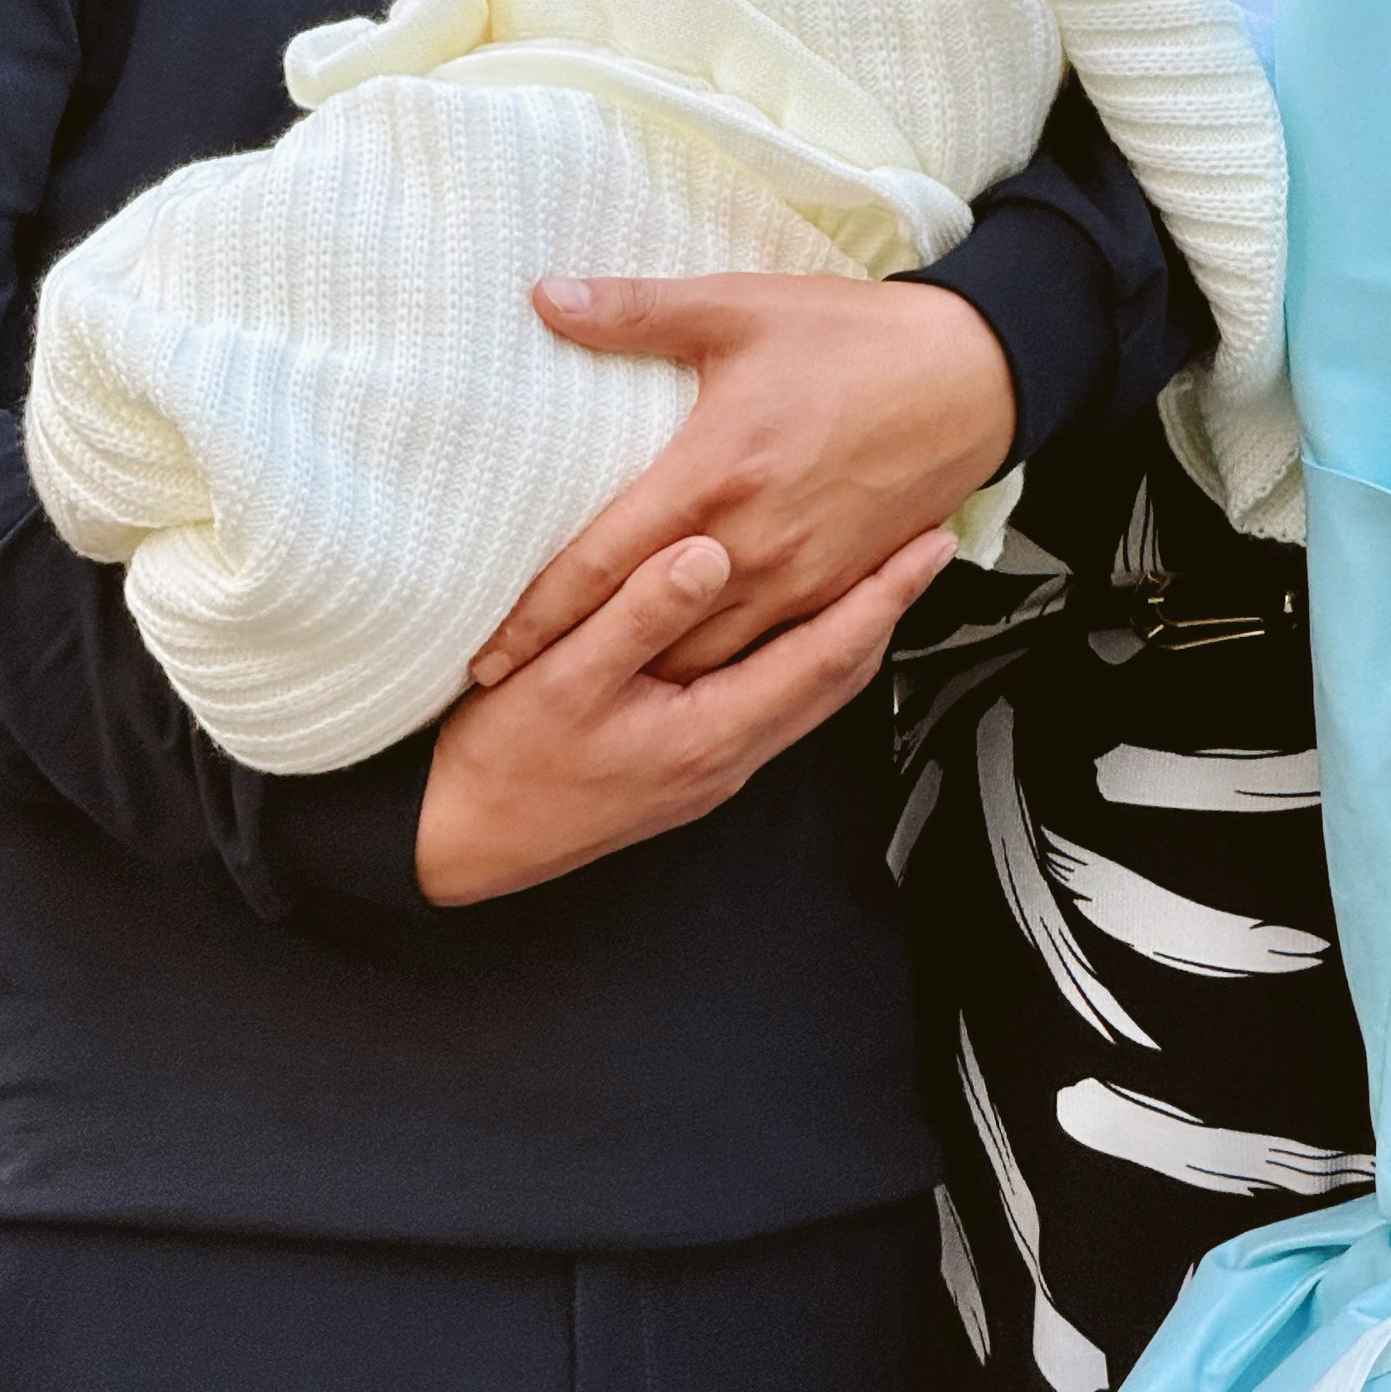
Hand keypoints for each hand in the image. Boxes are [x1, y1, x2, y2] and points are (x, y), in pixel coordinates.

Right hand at [414, 523, 955, 904]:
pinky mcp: (688, 768)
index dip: (883, 598)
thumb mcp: (560, 678)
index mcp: (710, 732)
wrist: (460, 846)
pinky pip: (774, 704)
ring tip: (881, 573)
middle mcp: (727, 757)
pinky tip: (797, 622)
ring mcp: (711, 769)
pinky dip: (807, 656)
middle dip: (888, 611)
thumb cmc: (501, 761)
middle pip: (837, 681)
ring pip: (809, 696)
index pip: (824, 656)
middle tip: (929, 545)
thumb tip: (709, 553)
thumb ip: (636, 615)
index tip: (931, 545)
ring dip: (851, 635)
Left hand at [468, 273, 1013, 689]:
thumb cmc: (853, 337)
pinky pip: (765, 651)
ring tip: (582, 699)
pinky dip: (715, 672)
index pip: (602, 564)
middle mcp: (753, 543)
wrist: (971, 376)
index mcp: (714, 474)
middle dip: (580, 667)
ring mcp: (800, 576)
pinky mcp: (838, 586)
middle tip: (513, 693)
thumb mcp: (740, 307)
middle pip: (647, 634)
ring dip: (646, 680)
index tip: (486, 654)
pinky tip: (679, 680)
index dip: (538, 617)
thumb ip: (635, 311)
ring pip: (706, 661)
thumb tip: (544, 295)